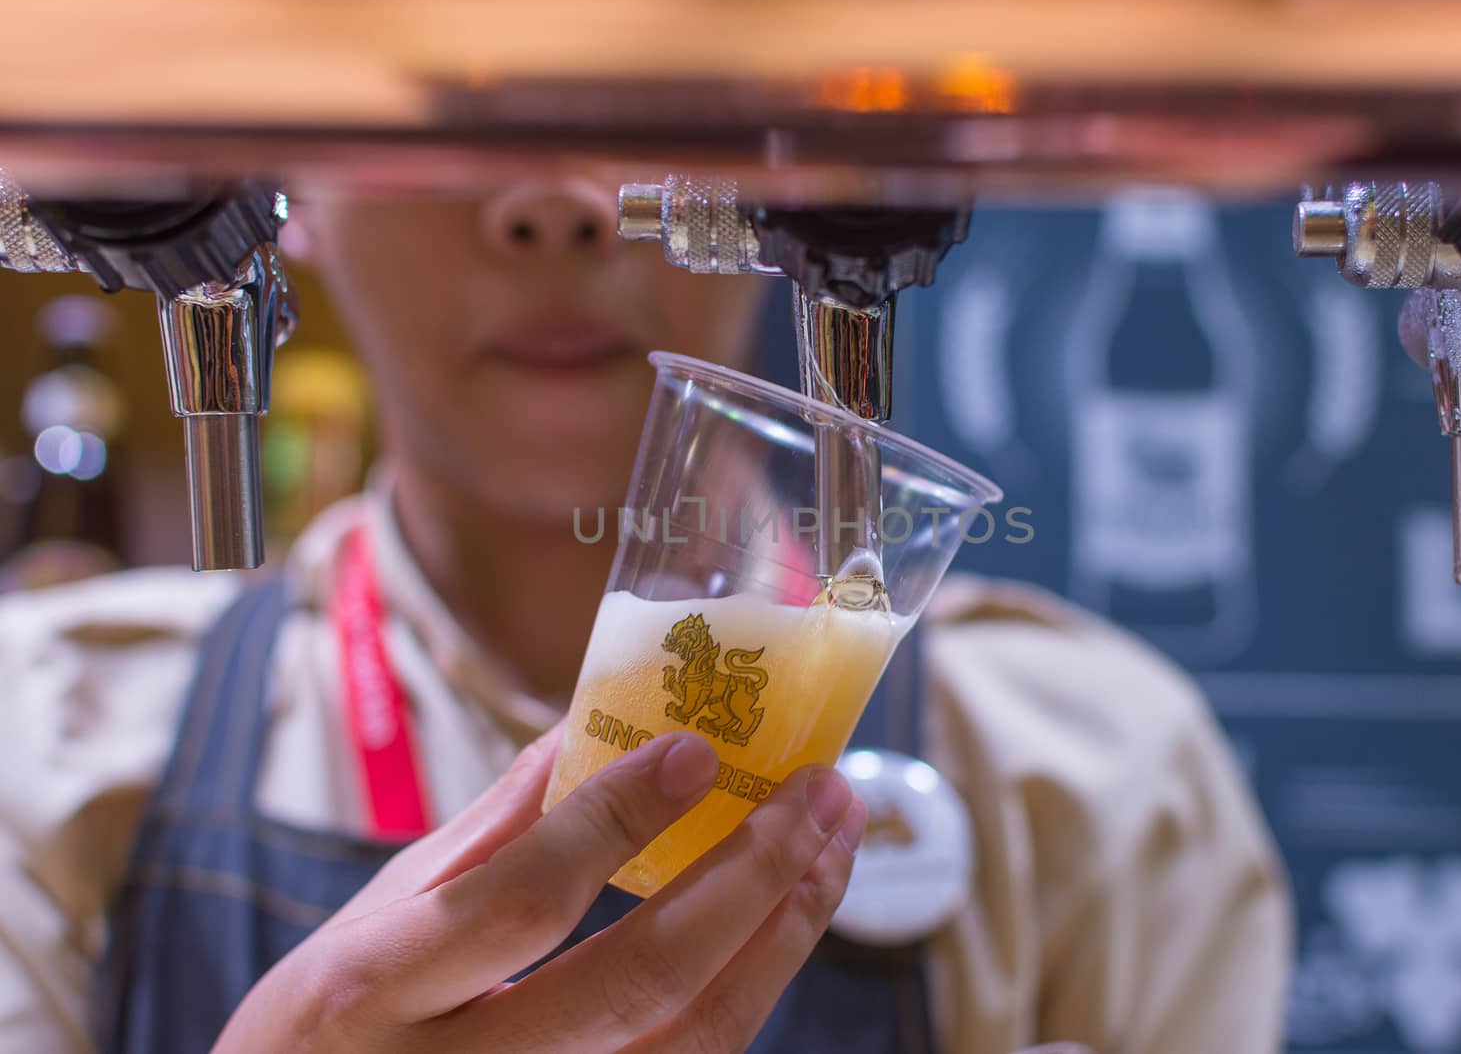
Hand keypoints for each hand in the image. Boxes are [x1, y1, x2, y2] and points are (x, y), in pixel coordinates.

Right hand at [214, 726, 866, 1052]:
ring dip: (783, 935)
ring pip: (693, 1040)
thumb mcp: (376, 916)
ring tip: (833, 846)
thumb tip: (583, 731)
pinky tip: (788, 921)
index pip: (517, 903)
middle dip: (747, 878)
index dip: (613, 824)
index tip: (695, 750)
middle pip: (636, 982)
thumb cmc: (333, 1019)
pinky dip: (758, 987)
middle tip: (814, 793)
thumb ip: (484, 833)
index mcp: (375, 989)